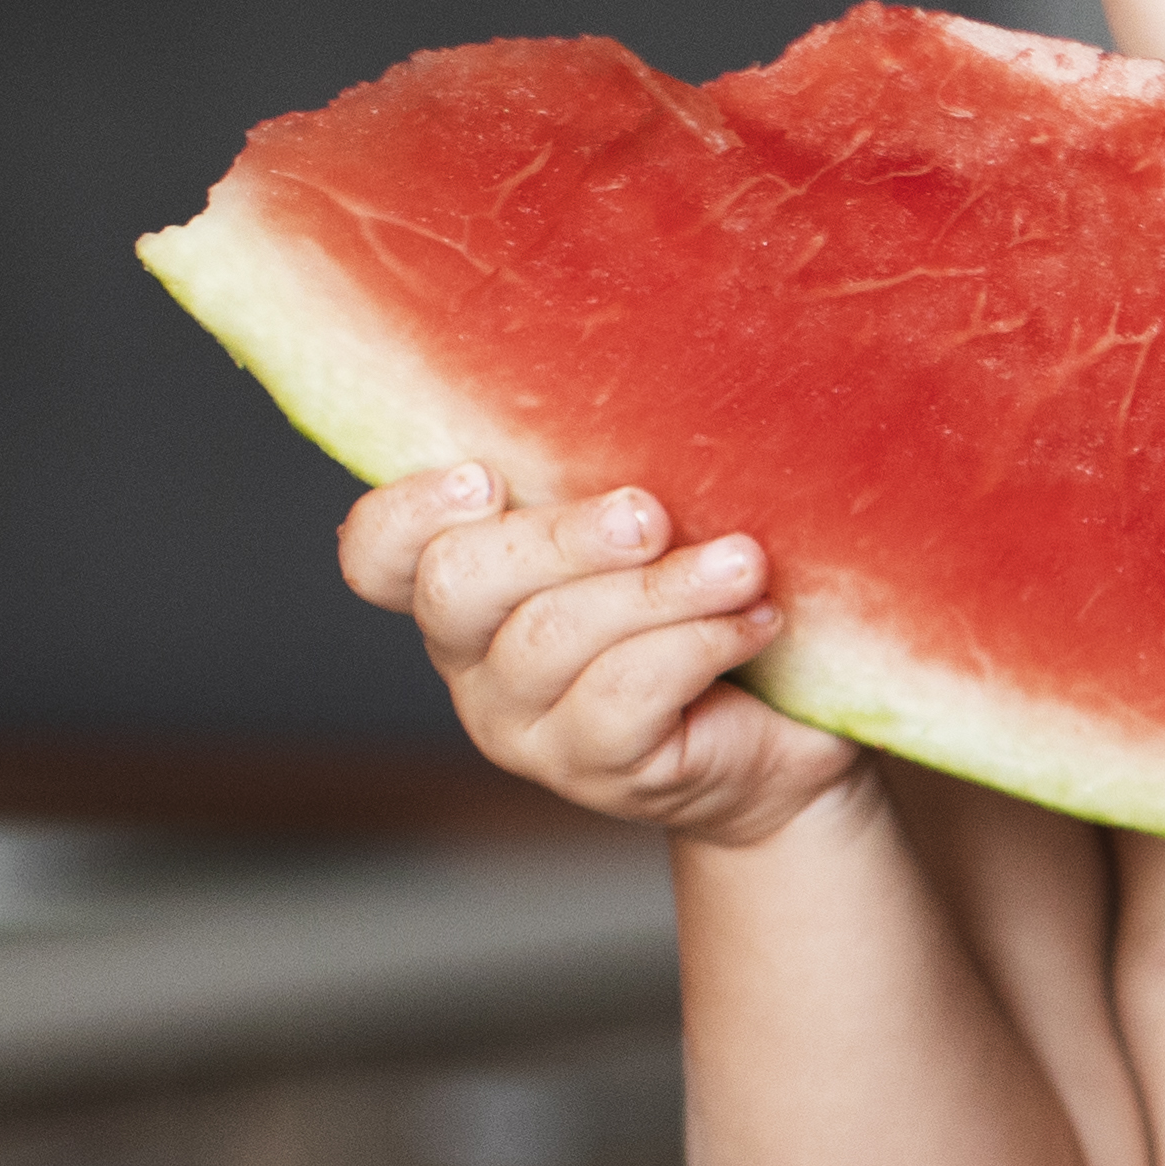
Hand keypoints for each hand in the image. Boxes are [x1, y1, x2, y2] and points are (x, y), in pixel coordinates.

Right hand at [335, 463, 856, 844]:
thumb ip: (616, 491)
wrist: (787, 746)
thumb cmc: (714, 618)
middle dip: (558, 538)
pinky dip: (699, 643)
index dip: (407, 511)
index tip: (485, 474)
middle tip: (649, 513)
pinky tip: (757, 621)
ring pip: (552, 638)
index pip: (377, 555)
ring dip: (660, 589)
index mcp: (468, 590)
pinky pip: (626, 695)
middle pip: (457, 586)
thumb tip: (644, 395)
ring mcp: (524, 726)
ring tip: (745, 564)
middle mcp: (473, 661)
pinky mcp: (597, 770)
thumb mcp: (657, 542)